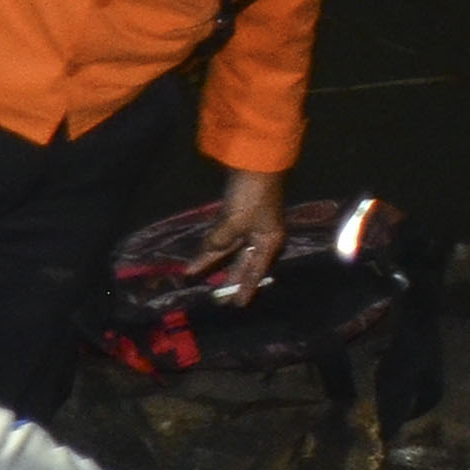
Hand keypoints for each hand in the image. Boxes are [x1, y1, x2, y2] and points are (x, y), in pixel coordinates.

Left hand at [184, 168, 288, 305]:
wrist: (255, 164)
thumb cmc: (251, 195)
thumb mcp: (234, 221)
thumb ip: (219, 240)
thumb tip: (207, 251)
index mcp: (268, 241)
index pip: (255, 271)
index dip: (245, 288)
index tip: (237, 305)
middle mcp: (261, 236)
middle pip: (243, 262)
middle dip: (229, 278)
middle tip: (217, 299)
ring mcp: (250, 225)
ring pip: (231, 250)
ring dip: (216, 262)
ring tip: (200, 276)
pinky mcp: (238, 214)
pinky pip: (225, 237)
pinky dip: (214, 246)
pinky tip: (204, 254)